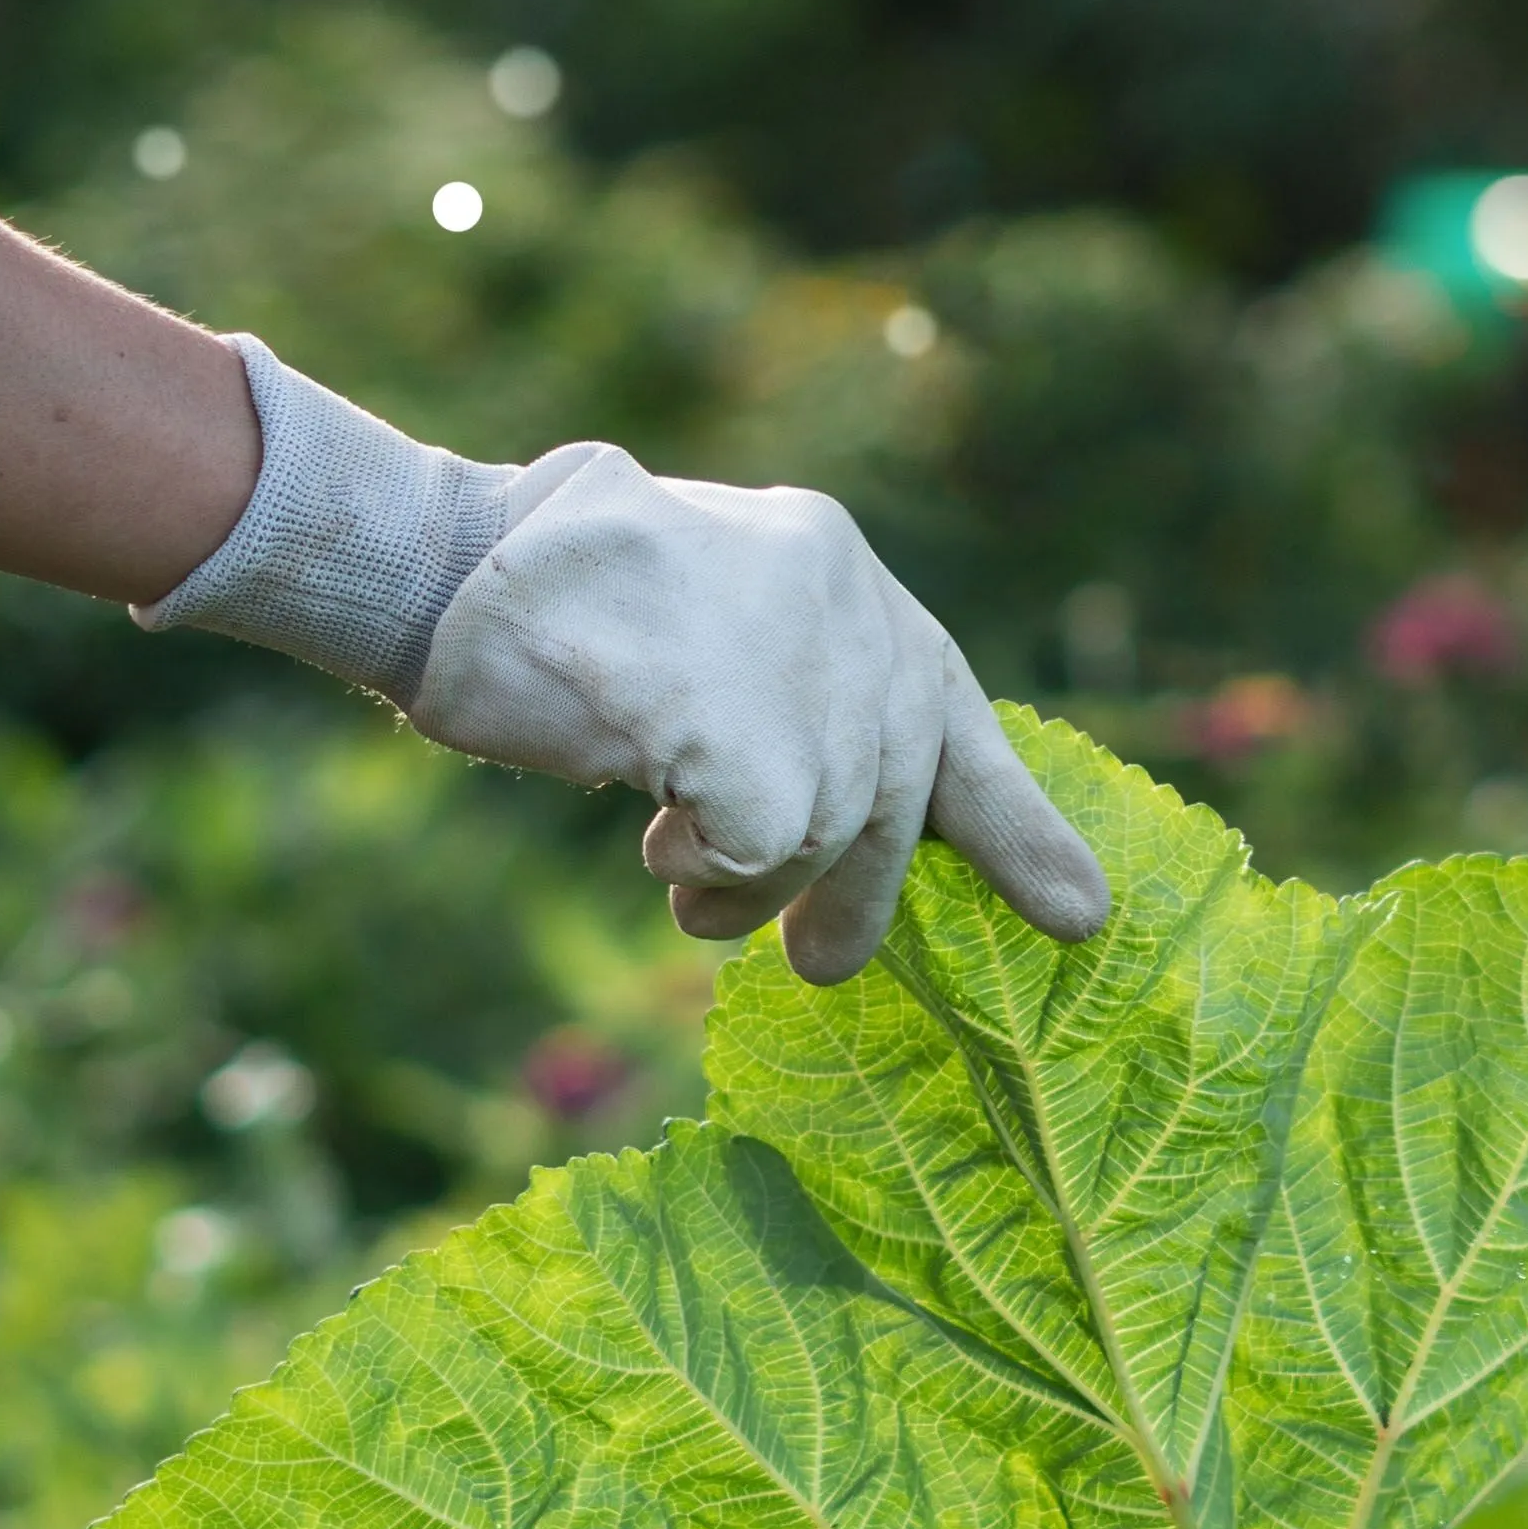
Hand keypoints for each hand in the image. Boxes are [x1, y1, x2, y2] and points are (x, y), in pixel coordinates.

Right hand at [133, 340, 1107, 980]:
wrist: (444, 564)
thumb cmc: (554, 618)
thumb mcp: (711, 641)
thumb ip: (793, 705)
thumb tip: (840, 843)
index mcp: (842, 573)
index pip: (951, 708)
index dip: (1015, 823)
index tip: (1083, 917)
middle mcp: (842, 598)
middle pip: (896, 793)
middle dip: (861, 894)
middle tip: (826, 965)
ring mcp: (793, 651)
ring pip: (825, 830)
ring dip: (749, 879)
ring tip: (678, 873)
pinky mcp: (736, 713)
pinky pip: (763, 845)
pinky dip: (715, 862)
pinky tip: (664, 839)